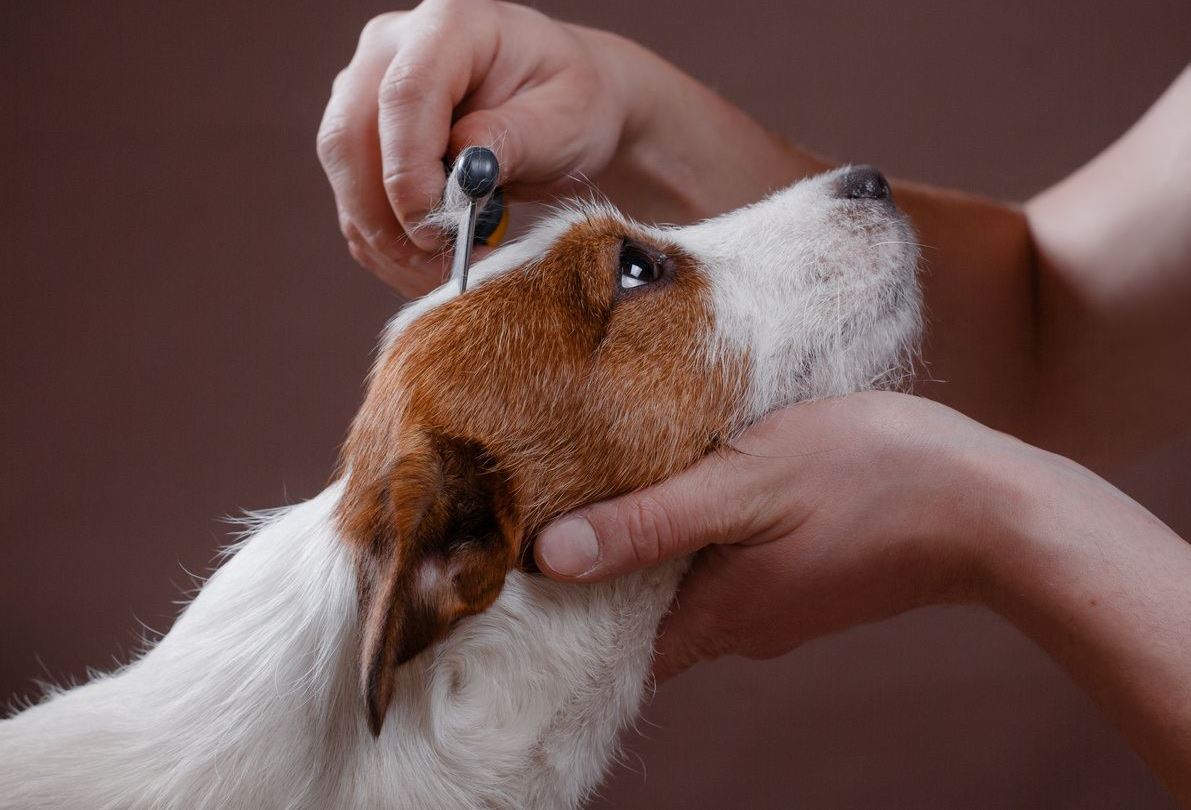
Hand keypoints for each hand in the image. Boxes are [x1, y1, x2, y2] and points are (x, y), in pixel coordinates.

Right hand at [317, 0, 635, 296]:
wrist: (566, 108)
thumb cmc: (575, 104)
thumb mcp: (566, 120)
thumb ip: (512, 141)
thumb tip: (460, 174)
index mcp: (451, 23)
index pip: (403, 95)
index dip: (409, 171)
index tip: (438, 230)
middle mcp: (392, 48)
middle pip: (350, 138)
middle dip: (389, 219)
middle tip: (444, 267)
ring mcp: (367, 92)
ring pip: (346, 179)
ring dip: (389, 243)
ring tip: (451, 273)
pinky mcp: (363, 140)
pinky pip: (354, 204)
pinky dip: (388, 248)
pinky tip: (433, 267)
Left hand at [533, 391, 1033, 680]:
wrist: (989, 505)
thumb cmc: (872, 479)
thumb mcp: (744, 483)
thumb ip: (648, 522)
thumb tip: (550, 557)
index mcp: (715, 614)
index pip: (608, 642)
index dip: (559, 610)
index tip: (515, 567)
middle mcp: (740, 626)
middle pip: (642, 612)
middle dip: (599, 567)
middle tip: (554, 505)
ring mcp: (775, 604)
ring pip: (686, 584)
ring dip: (651, 543)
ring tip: (615, 481)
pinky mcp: (802, 575)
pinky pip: (728, 564)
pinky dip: (699, 532)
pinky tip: (695, 483)